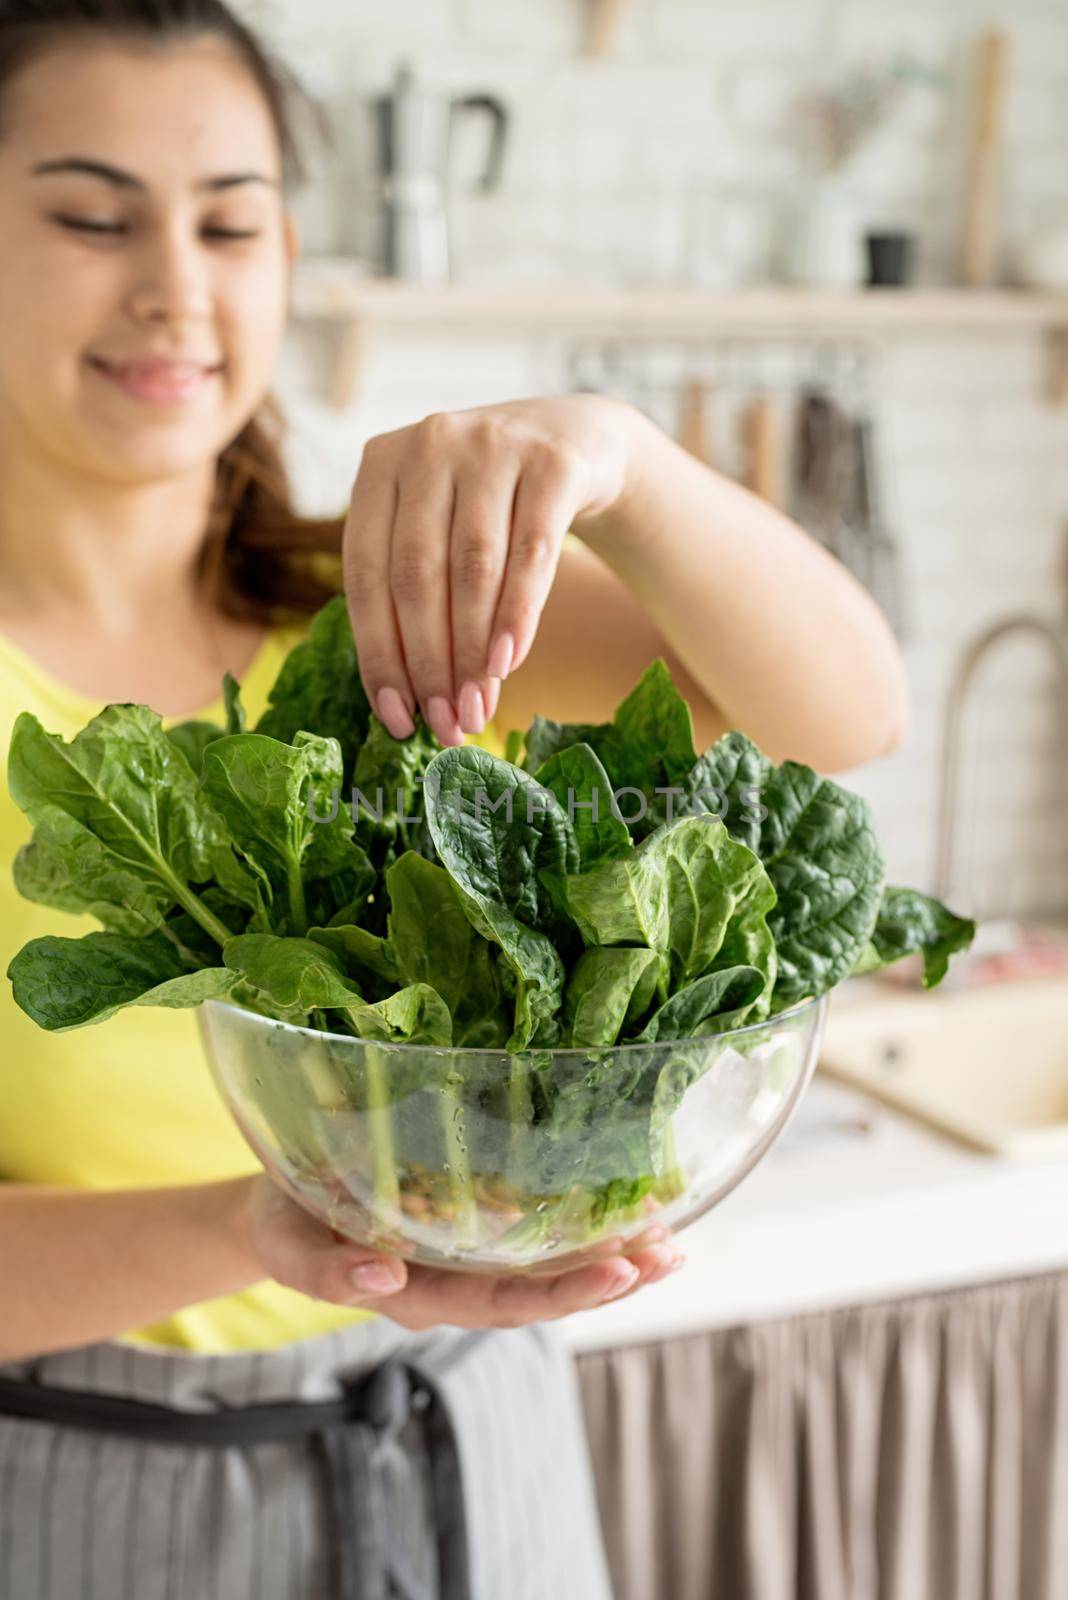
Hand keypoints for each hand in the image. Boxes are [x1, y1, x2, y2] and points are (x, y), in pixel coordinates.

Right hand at [244, 1172, 682, 1330]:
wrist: (283, 1209)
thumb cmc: (286, 1223)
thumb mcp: (287, 1245)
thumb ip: (326, 1271)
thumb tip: (382, 1279)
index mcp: (419, 1295)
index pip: (503, 1302)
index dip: (563, 1291)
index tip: (618, 1269)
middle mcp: (456, 1285)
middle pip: (544, 1295)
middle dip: (608, 1279)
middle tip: (668, 1255)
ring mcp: (469, 1263)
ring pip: (550, 1273)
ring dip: (612, 1260)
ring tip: (671, 1242)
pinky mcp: (474, 1233)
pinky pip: (538, 1241)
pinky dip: (587, 1230)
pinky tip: (630, 1215)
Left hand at [342, 395, 632, 746]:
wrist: (573, 441)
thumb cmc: (489, 506)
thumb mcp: (437, 526)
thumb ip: (413, 589)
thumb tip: (407, 700)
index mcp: (380, 464)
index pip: (367, 574)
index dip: (380, 654)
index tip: (398, 717)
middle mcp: (429, 444)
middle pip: (417, 575)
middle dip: (430, 663)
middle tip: (447, 725)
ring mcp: (492, 445)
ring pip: (474, 568)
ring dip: (473, 652)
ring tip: (479, 709)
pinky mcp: (553, 462)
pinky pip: (533, 554)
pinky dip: (518, 616)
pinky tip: (510, 663)